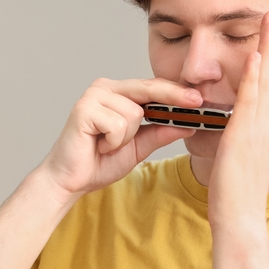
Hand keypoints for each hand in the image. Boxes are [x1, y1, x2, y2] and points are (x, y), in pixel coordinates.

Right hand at [39, 78, 200, 199]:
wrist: (69, 181)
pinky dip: (114, 142)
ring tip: (108, 145)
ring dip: (127, 137)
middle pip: (148, 89)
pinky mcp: (84, 109)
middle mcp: (105, 88)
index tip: (199, 99)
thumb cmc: (99, 162)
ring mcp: (93, 96)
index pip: (152, 87)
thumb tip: (190, 123)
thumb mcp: (139, 147)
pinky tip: (99, 146)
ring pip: (135, 112)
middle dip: (172, 99)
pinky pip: (119, 124)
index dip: (176, 93)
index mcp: (117, 93)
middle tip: (196, 102)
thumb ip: (160, 132)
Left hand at [207, 11, 268, 229]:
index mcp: (268, 132)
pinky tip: (255, 53)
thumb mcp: (259, 168)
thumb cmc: (242, 197)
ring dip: (268, 49)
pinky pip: (251, 98)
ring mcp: (258, 128)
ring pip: (267, 80)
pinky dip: (254, 74)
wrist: (240, 218)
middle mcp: (268, 126)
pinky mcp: (244, 134)